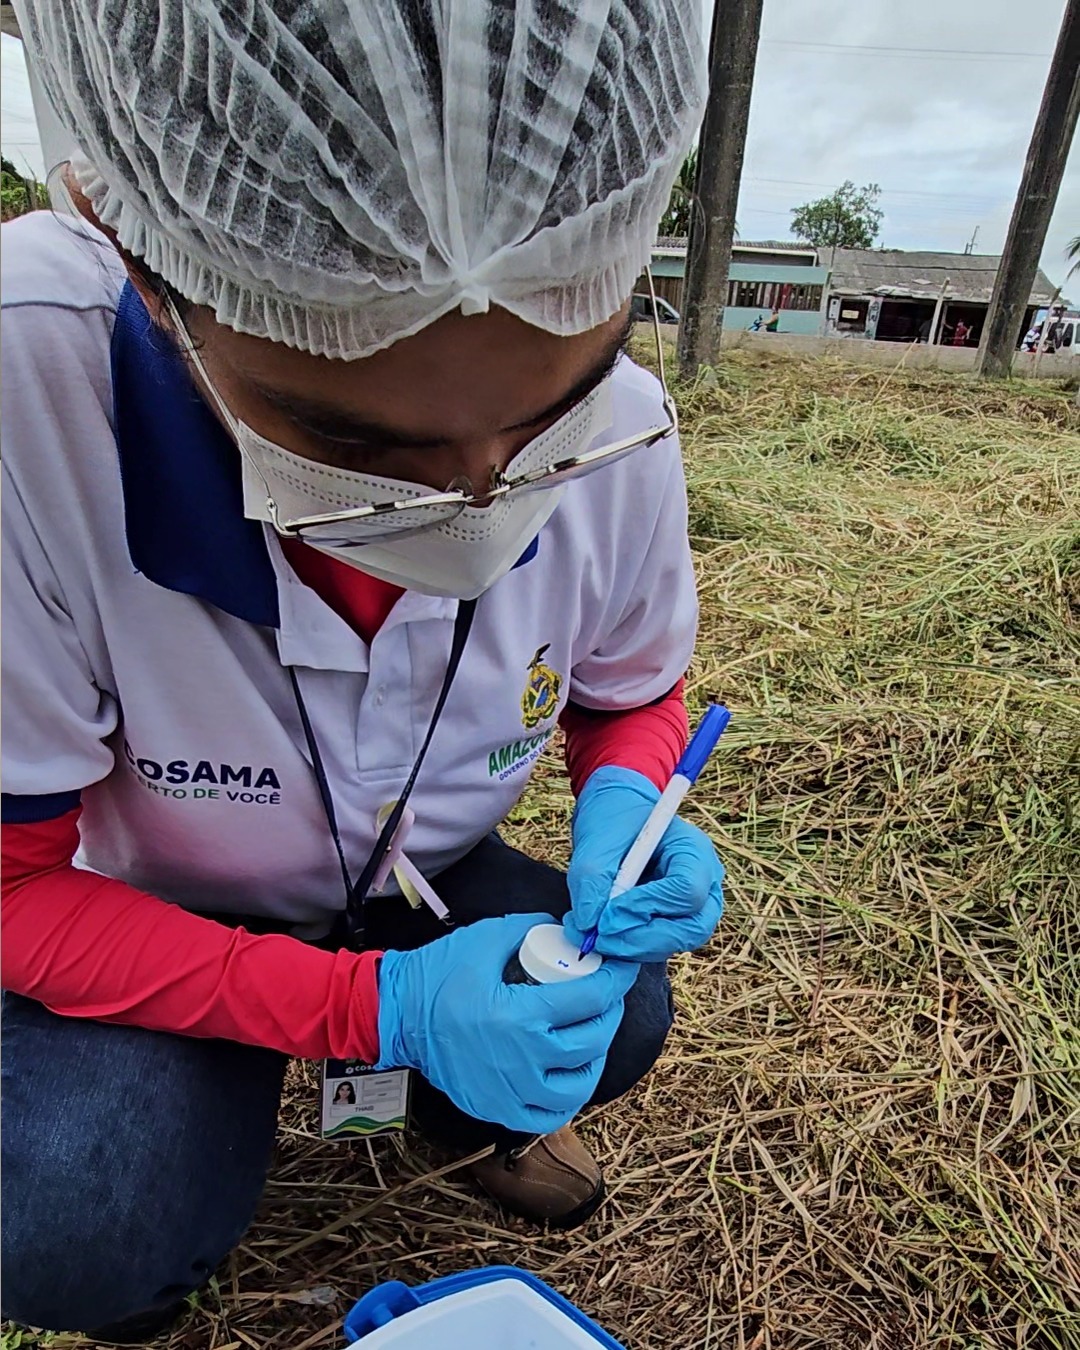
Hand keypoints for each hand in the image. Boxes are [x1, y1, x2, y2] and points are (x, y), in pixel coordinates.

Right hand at [375, 913, 638, 1133]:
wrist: (397, 1016)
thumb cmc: (439, 974)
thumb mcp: (486, 938)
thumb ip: (532, 929)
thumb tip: (568, 931)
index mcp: (518, 1016)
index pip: (589, 999)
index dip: (614, 979)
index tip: (623, 967)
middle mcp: (521, 1059)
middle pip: (592, 1041)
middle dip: (609, 1012)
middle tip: (607, 995)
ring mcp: (510, 1091)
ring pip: (579, 1084)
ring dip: (595, 1056)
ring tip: (591, 1033)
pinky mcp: (498, 1108)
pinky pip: (550, 1114)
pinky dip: (568, 1096)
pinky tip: (569, 1072)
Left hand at [563, 766, 723, 962]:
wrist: (617, 819)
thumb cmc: (615, 820)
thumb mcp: (598, 840)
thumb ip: (592, 880)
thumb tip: (589, 925)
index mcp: (694, 851)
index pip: (687, 890)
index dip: (649, 906)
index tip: (609, 912)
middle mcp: (705, 882)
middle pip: (692, 927)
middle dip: (643, 938)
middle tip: (600, 938)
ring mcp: (695, 907)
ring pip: (677, 942)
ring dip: (635, 947)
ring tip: (595, 936)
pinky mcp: (676, 923)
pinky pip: (661, 946)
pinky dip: (632, 948)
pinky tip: (604, 936)